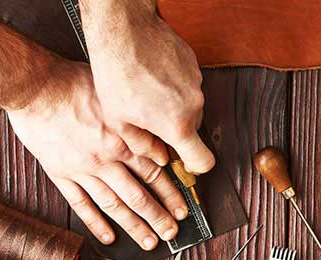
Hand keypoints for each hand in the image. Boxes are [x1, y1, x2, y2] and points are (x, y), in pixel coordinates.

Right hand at [7, 61, 187, 249]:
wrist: (34, 86)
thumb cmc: (73, 84)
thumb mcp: (116, 97)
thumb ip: (138, 125)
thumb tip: (163, 146)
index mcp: (122, 139)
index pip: (154, 173)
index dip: (171, 193)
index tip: (182, 208)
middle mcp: (105, 158)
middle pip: (138, 194)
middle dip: (158, 216)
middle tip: (172, 232)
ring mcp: (82, 169)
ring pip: (113, 204)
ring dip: (133, 226)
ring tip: (149, 241)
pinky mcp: (61, 174)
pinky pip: (81, 204)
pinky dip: (95, 223)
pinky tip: (109, 237)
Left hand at [82, 1, 214, 173]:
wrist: (122, 32)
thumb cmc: (116, 74)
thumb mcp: (119, 121)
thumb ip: (142, 146)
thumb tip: (157, 157)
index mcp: (176, 125)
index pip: (204, 161)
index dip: (196, 167)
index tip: (186, 164)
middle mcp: (193, 105)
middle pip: (192, 130)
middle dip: (174, 131)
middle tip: (148, 121)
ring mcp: (196, 83)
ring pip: (189, 107)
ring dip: (172, 107)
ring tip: (146, 94)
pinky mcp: (194, 65)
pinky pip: (188, 86)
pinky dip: (173, 87)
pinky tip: (151, 79)